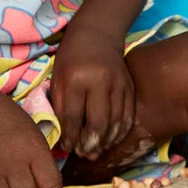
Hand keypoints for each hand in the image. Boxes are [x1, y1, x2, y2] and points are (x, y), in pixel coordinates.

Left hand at [50, 26, 133, 159]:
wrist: (97, 34)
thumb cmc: (71, 59)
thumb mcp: (58, 79)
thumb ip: (60, 107)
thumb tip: (65, 138)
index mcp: (76, 79)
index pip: (73, 116)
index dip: (70, 137)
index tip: (67, 148)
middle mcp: (100, 81)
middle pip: (98, 122)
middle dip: (90, 144)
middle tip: (83, 154)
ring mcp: (118, 84)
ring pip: (115, 122)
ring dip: (106, 141)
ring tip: (96, 151)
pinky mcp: (130, 86)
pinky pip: (128, 115)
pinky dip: (120, 131)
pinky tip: (111, 140)